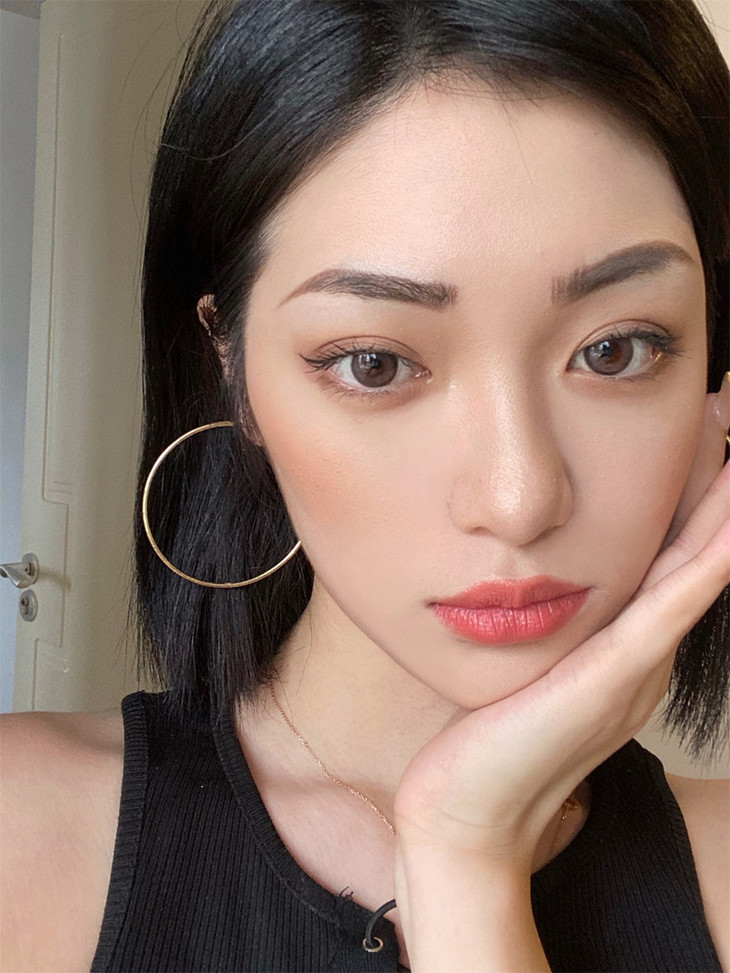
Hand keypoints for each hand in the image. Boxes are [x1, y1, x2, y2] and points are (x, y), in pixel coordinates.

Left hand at [393, 395, 729, 870]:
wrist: (467, 812)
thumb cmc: (486, 735)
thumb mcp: (527, 660)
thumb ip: (548, 620)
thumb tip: (527, 570)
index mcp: (626, 644)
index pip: (666, 551)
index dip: (688, 489)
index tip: (695, 423)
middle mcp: (644, 654)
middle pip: (690, 549)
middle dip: (712, 478)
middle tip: (725, 406)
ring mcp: (635, 671)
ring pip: (692, 572)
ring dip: (719, 505)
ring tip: (729, 434)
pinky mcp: (611, 685)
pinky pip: (665, 615)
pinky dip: (700, 568)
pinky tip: (725, 528)